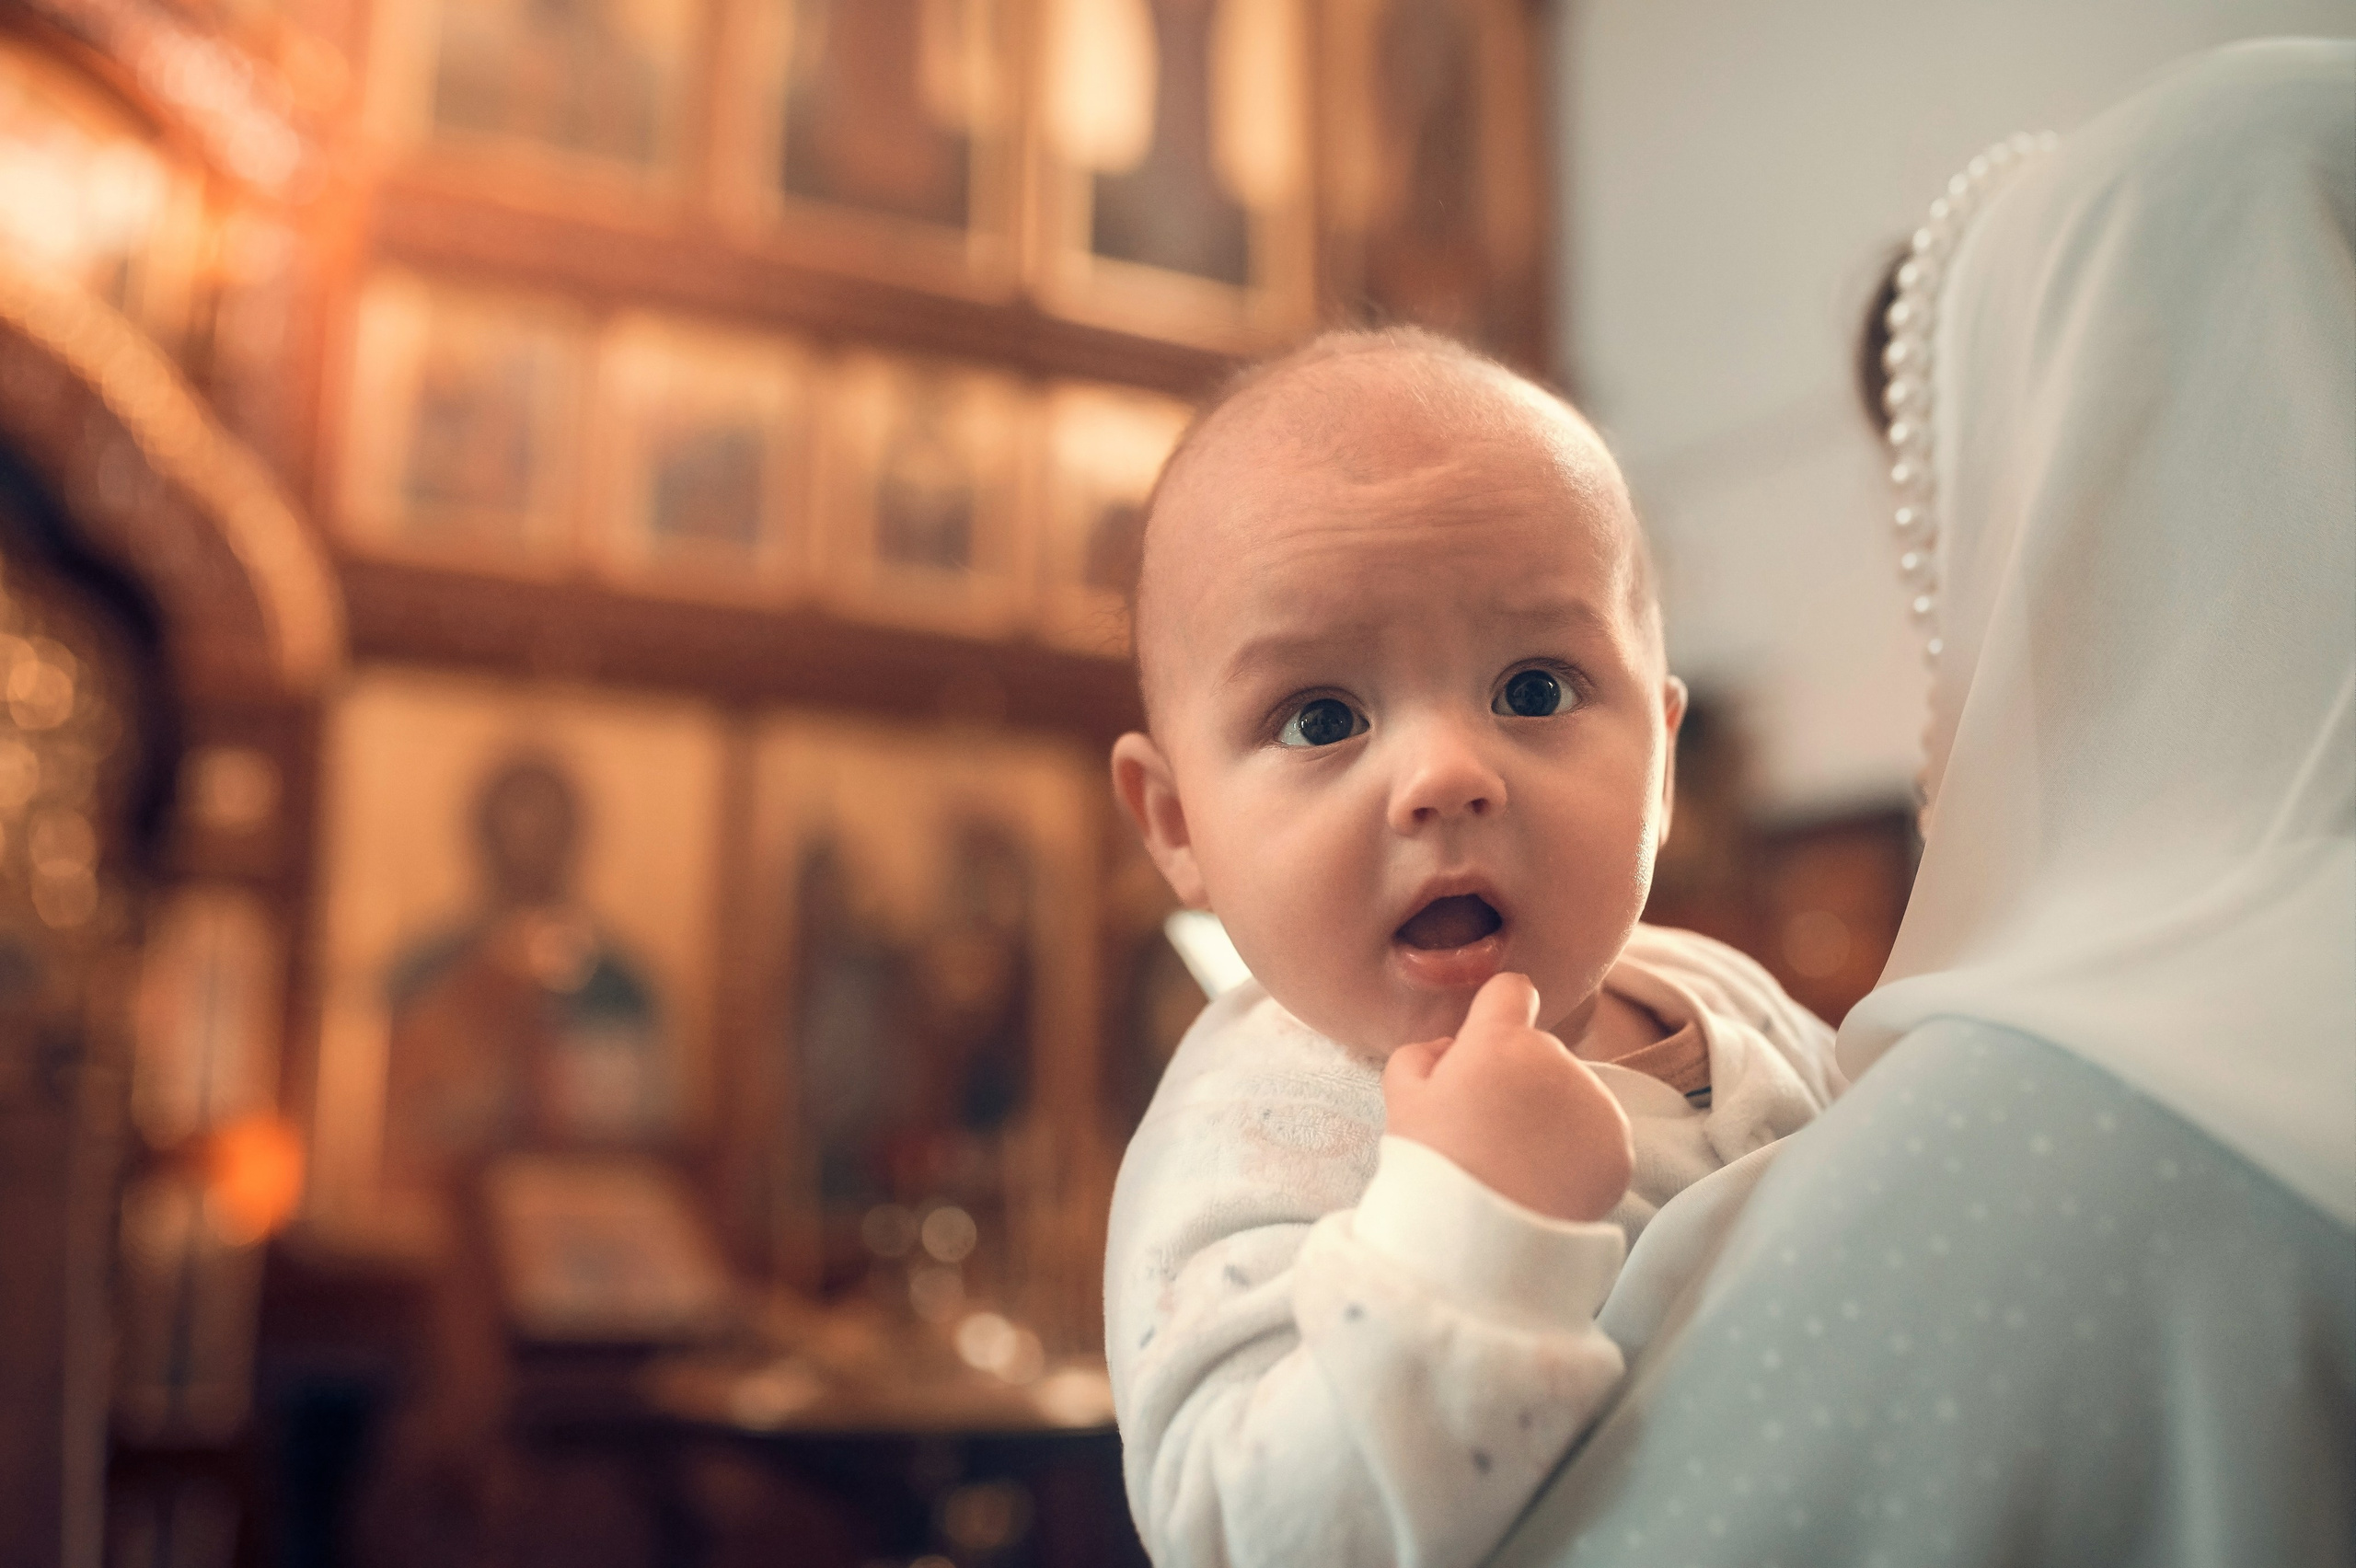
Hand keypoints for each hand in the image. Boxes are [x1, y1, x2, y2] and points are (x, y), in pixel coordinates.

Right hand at [1381, 972, 1633, 1223]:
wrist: (1480, 1240)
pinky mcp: (1619, 1147)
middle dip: (1518, 1079)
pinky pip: (1597, 1135)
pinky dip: (1577, 1153)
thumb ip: (1422, 1053)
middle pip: (1540, 1052)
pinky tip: (1544, 1181)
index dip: (1498, 1012)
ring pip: (1571, 1094)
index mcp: (1502, 1041)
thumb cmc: (1432, 1167)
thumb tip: (1452, 1046)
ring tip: (1516, 1164)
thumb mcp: (1401, 1100)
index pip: (1513, 991)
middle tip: (1488, 1131)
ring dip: (1550, 1116)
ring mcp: (1595, 1104)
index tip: (1488, 1046)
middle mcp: (1557, 1061)